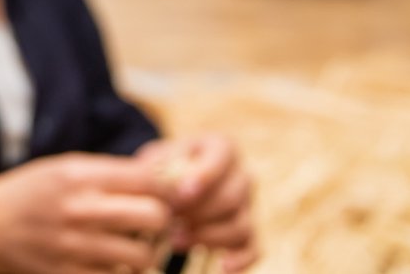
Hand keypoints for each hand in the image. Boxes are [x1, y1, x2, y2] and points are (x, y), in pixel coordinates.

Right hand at [0, 152, 172, 272]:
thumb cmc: (31, 193)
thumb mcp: (63, 168)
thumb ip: (108, 172)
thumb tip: (162, 177)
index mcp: (78, 176)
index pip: (148, 179)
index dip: (164, 187)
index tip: (162, 194)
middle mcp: (78, 209)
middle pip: (154, 216)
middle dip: (160, 220)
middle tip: (151, 223)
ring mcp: (73, 246)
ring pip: (141, 256)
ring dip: (142, 253)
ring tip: (130, 247)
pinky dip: (118, 273)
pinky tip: (109, 264)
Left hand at [139, 134, 257, 270]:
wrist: (167, 182)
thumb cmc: (161, 166)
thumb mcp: (156, 158)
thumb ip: (160, 169)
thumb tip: (165, 192)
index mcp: (221, 147)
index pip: (222, 158)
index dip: (204, 177)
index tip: (182, 194)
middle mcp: (241, 175)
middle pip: (231, 197)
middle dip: (199, 213)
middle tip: (170, 220)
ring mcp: (247, 205)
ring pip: (241, 225)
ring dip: (209, 237)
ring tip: (176, 241)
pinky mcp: (247, 231)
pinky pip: (254, 248)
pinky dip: (242, 260)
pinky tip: (223, 267)